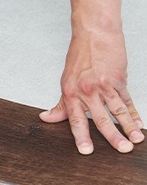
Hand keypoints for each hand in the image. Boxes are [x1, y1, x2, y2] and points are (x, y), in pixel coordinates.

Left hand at [40, 30, 143, 153]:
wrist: (94, 33)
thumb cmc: (80, 55)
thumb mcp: (65, 80)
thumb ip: (61, 103)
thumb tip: (47, 118)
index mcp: (71, 92)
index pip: (75, 119)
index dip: (80, 136)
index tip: (86, 151)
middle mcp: (87, 90)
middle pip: (100, 118)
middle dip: (113, 137)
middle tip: (122, 149)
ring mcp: (104, 85)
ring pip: (117, 111)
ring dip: (128, 127)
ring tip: (136, 140)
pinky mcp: (119, 79)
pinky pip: (127, 100)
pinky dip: (133, 113)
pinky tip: (138, 123)